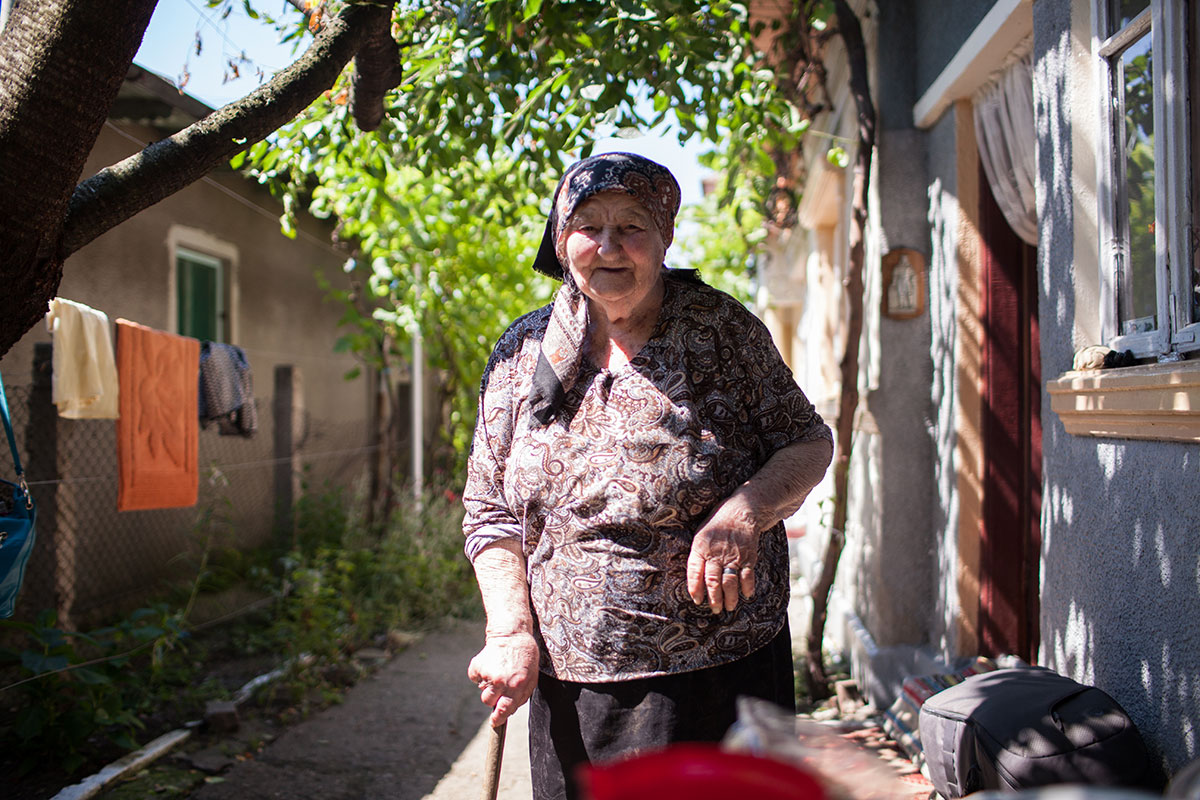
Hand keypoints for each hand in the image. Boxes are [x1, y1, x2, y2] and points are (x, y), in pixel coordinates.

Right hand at [467, 631, 539, 726]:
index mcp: (517, 685)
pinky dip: (480, 673)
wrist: (511, 634)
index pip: (505, 709)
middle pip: (489, 702)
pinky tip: (491, 663)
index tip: (495, 723)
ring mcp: (488, 674)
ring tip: (497, 671)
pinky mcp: (477, 666)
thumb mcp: (532, 676)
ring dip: (488, 686)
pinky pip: (475, 678)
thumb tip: (510, 710)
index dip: (499, 718)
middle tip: (498, 687)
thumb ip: (523, 694)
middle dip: (493, 699)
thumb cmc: (525, 655)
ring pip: (483, 692)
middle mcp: (501, 681)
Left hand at [686, 494, 758, 613]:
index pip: (694, 571)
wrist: (742, 510)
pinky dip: (747, 588)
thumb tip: (695, 576)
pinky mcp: (748, 557)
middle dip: (714, 599)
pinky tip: (747, 595)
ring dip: (730, 598)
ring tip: (729, 607)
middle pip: (713, 581)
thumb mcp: (701, 534)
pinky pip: (747, 576)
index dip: (695, 588)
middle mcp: (716, 553)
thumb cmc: (718, 522)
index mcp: (701, 547)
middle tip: (715, 610)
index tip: (696, 600)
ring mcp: (733, 556)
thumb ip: (698, 554)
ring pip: (730, 582)